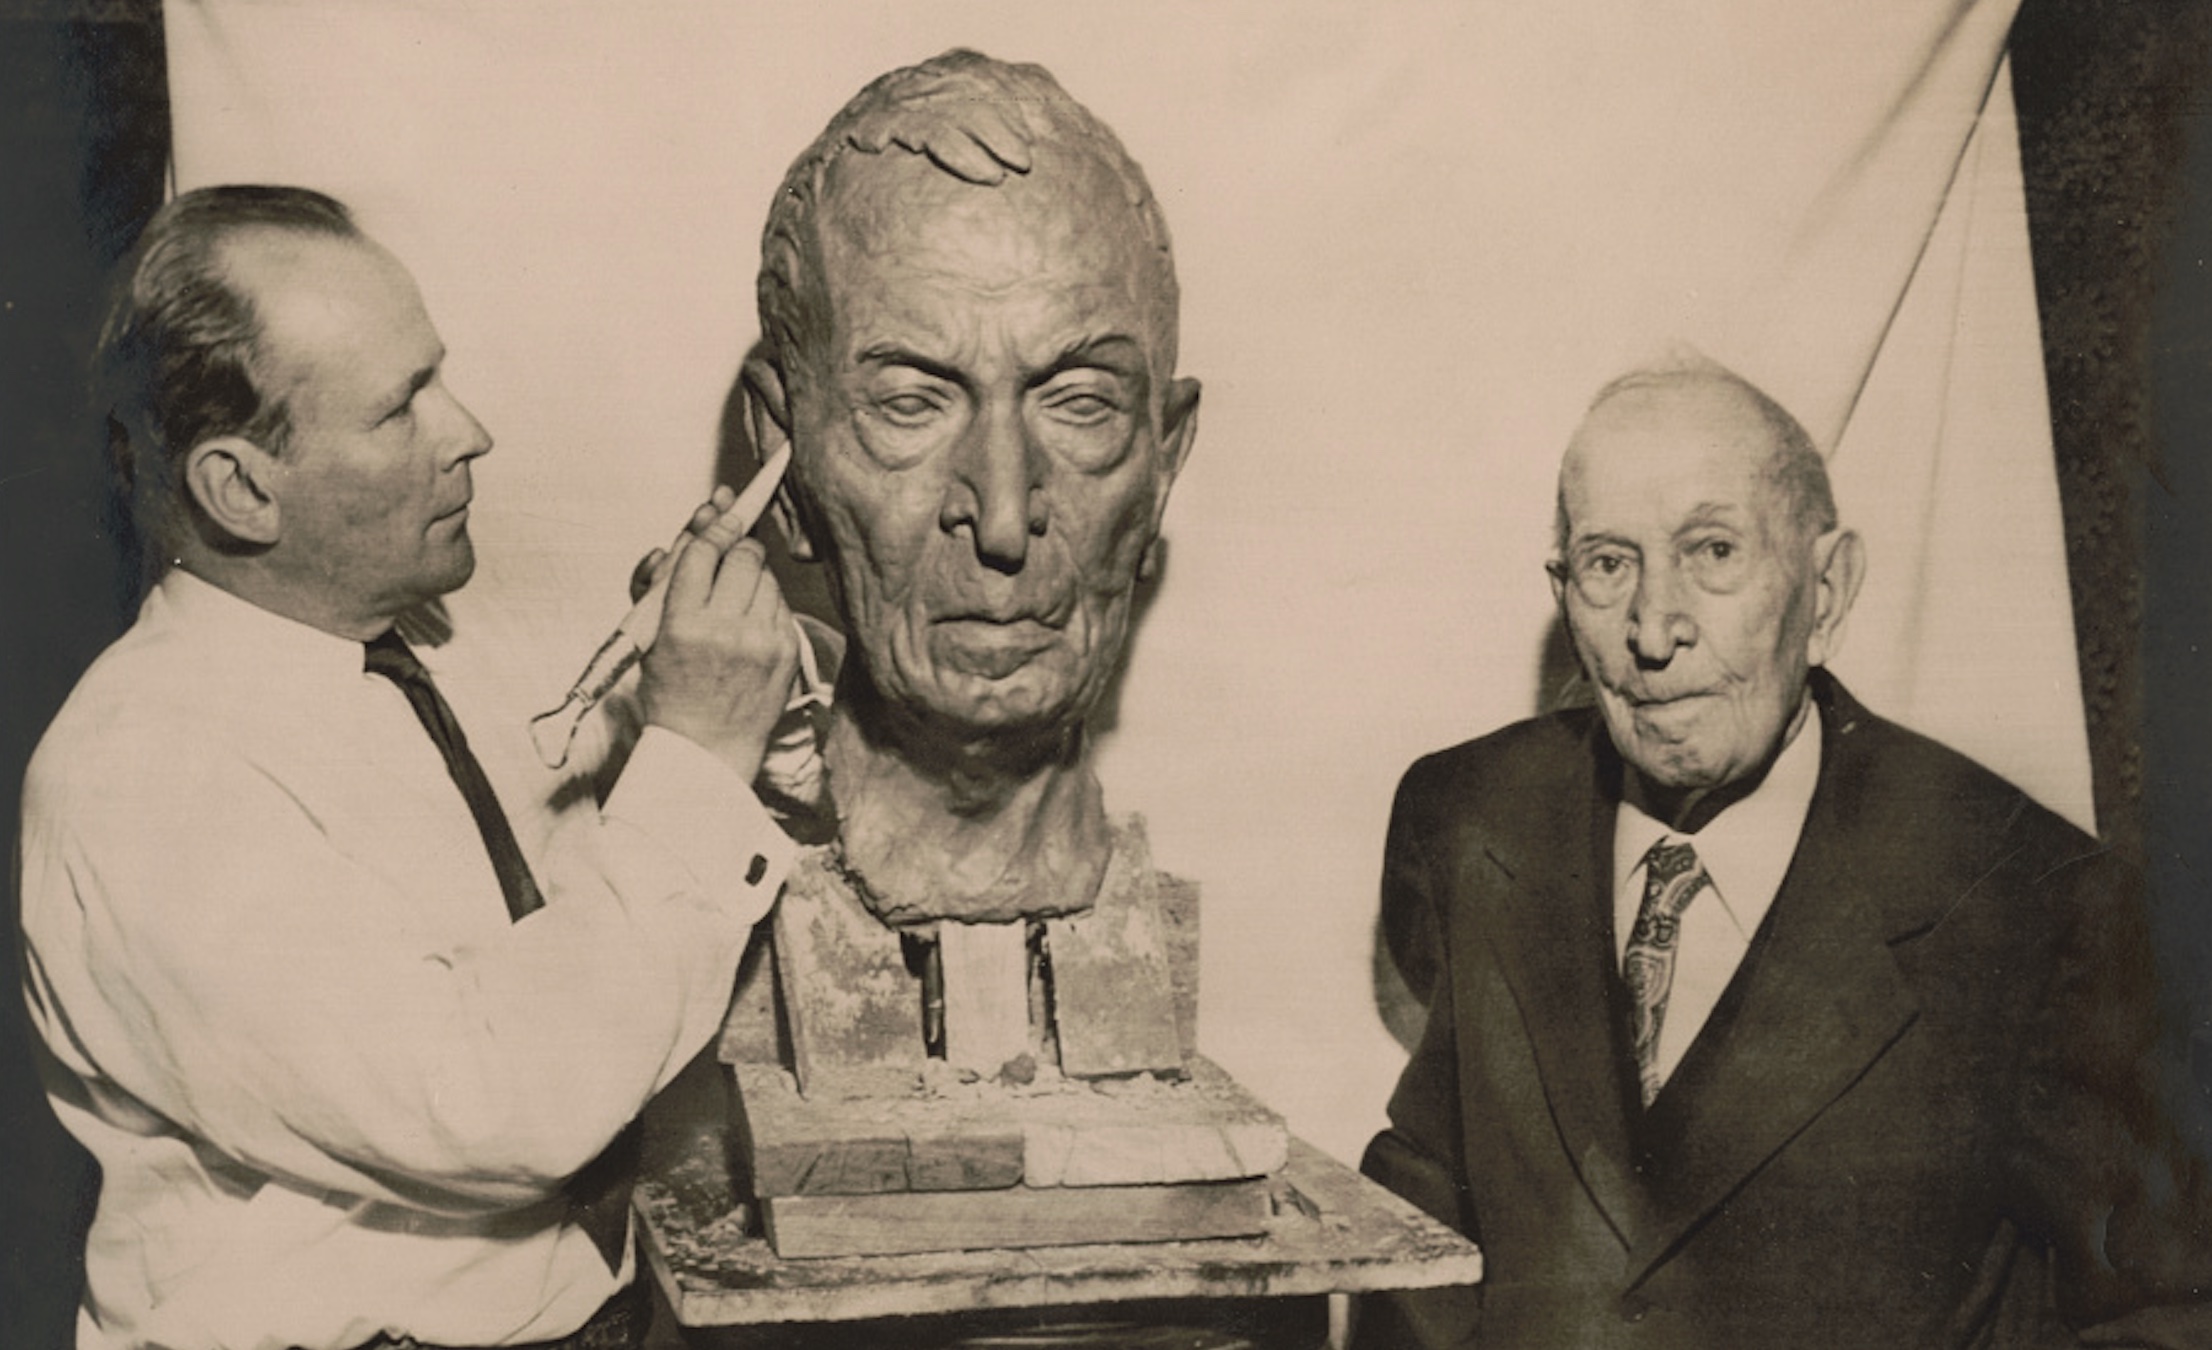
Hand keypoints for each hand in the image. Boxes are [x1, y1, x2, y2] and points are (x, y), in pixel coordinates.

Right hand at [638, 492, 798, 782]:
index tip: (721, 511)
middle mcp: (725, 629)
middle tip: (731, 551)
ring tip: (736, 597)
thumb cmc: (671, 693)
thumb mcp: (648, 639)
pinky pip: (782, 604)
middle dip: (738, 546)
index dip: (714, 526)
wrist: (705, 749)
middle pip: (744, 554)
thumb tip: (680, 540)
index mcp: (682, 624)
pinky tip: (751, 621)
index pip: (704, 552)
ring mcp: (760, 640)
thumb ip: (659, 586)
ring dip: (753, 575)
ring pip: (768, 576)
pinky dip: (767, 602)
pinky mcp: (785, 651)